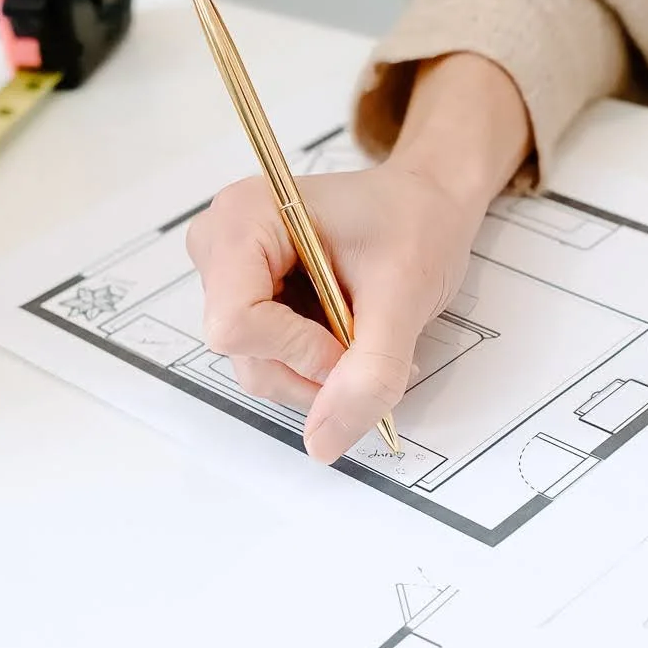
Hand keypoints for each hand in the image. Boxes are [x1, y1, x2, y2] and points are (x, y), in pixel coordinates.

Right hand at [186, 162, 484, 462]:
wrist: (426, 205)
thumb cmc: (415, 222)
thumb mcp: (404, 294)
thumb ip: (369, 372)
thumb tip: (324, 442)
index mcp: (244, 219)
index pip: (236, 322)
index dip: (298, 352)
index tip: (352, 343)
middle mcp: (220, 245)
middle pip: (244, 352)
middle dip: (312, 368)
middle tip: (371, 340)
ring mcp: (229, 277)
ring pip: (256, 367)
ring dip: (318, 373)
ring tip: (367, 337)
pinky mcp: (248, 302)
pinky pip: (269, 362)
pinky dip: (314, 366)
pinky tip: (348, 337)